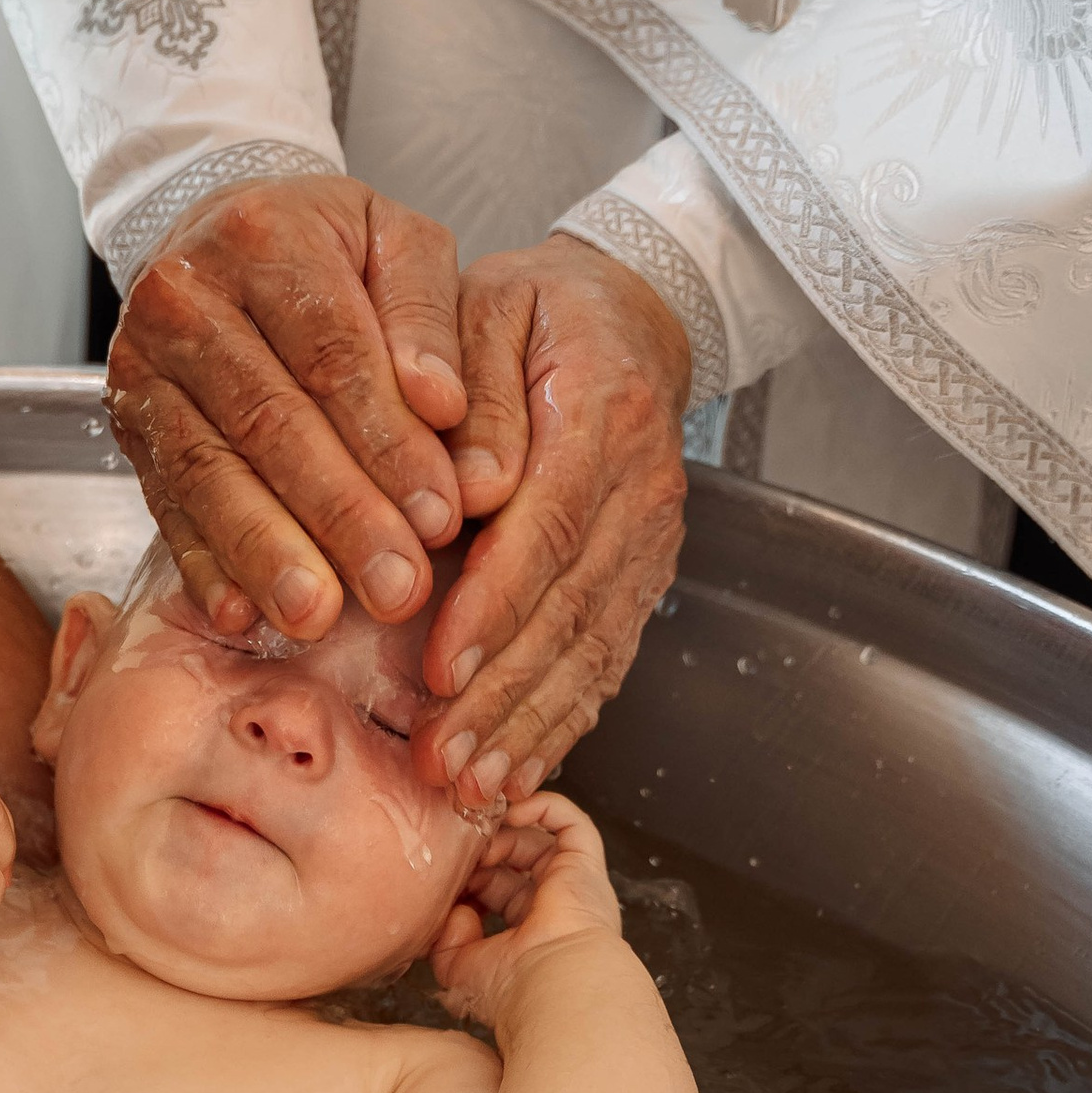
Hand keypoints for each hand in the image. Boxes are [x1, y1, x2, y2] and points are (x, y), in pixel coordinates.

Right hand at [105, 176, 470, 640]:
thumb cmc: (328, 247)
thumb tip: (440, 401)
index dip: (388, 443)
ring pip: (208, 470)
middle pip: (269, 421)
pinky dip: (204, 564)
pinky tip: (240, 613)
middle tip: (396, 586)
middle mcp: (186, 298)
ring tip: (318, 616)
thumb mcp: (396, 240)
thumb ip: (428, 315)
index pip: (332, 355)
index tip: (441, 513)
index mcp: (265, 239)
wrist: (222, 236)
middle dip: (338, 514)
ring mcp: (144, 364)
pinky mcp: (128, 423)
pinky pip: (165, 501)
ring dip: (266, 553)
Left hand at [416, 239, 690, 815]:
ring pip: (593, 647)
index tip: (441, 665)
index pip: (547, 527)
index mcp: (599, 414)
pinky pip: (607, 657)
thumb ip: (475, 390)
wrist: (628, 318)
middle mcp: (638, 489)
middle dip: (505, 694)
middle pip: (572, 607)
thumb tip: (468, 488)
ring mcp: (649, 539)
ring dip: (533, 725)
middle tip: (443, 756)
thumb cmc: (536, 312)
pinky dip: (564, 721)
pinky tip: (519, 771)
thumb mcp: (492, 308)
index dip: (496, 605)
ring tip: (473, 784)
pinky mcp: (644, 575)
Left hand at [431, 794, 622, 1027]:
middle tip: (457, 854)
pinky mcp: (586, 865)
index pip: (494, 888)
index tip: (442, 877)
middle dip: (480, 853)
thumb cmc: (512, 990)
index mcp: (527, 933)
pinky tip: (511, 815)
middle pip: (512, 860)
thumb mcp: (459, 966)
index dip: (467, 877)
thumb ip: (447, 937)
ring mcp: (571, 885)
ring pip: (535, 838)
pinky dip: (541, 807)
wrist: (553, 987)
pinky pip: (571, 822)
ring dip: (502, 834)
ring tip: (480, 843)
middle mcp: (552, 907)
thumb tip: (452, 910)